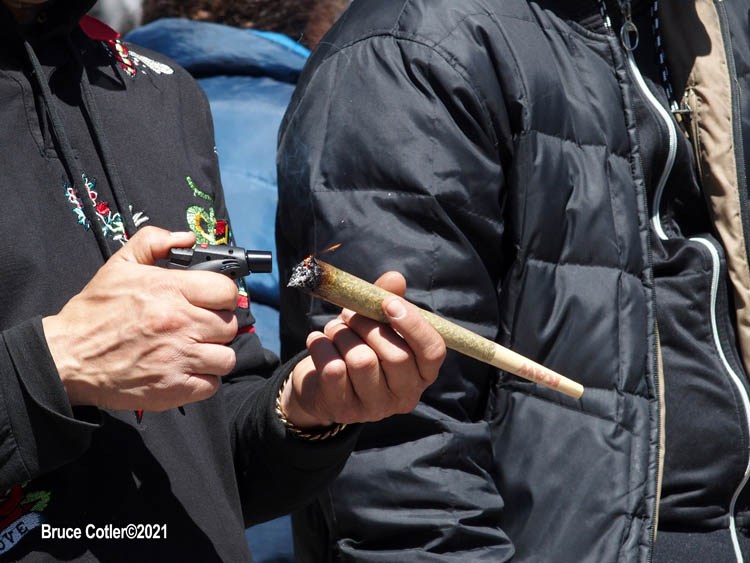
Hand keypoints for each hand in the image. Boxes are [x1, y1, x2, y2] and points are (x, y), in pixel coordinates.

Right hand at [42, 227, 238, 411]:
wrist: (67, 357)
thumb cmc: (94, 313)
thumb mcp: (120, 265)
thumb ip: (154, 242)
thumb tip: (187, 238)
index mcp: (170, 290)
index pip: (226, 291)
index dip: (223, 296)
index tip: (213, 301)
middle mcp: (180, 323)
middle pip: (230, 325)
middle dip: (218, 325)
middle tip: (200, 326)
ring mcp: (179, 358)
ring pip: (226, 358)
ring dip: (214, 354)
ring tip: (196, 350)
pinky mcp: (175, 388)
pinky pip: (212, 384)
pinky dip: (204, 380)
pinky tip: (187, 370)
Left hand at [281, 272, 445, 427]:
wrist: (320, 383)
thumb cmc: (358, 346)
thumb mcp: (375, 322)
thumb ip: (388, 299)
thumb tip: (395, 279)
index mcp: (422, 372)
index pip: (433, 351)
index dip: (413, 325)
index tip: (389, 303)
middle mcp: (405, 395)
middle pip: (397, 356)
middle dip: (368, 326)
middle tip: (350, 315)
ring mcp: (375, 408)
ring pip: (362, 361)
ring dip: (343, 335)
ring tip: (334, 330)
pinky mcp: (345, 410)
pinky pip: (333, 370)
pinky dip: (321, 346)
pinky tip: (318, 341)